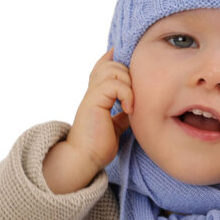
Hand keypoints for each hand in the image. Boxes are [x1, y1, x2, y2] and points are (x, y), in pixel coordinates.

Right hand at [67, 47, 133, 172]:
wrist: (84, 160)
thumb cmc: (98, 145)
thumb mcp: (116, 125)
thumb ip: (123, 112)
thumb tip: (136, 106)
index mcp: (98, 93)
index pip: (105, 64)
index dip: (117, 59)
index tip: (132, 65)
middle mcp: (93, 90)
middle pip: (111, 63)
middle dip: (129, 73)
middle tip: (134, 96)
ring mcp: (92, 94)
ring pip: (112, 69)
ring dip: (128, 83)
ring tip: (131, 103)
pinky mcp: (93, 101)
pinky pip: (113, 85)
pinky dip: (126, 94)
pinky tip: (129, 110)